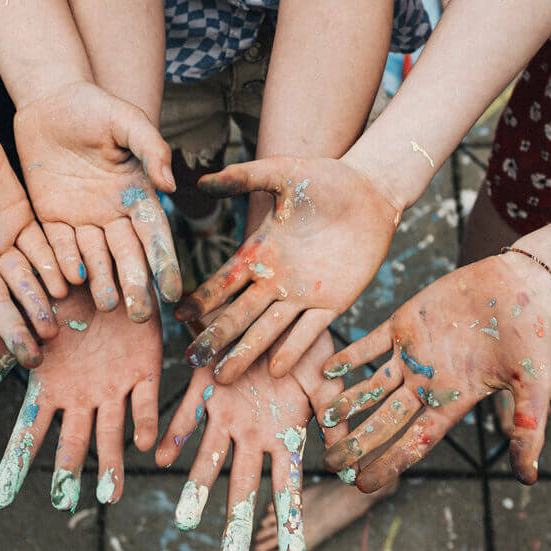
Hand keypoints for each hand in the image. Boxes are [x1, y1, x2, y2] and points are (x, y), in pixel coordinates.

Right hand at [0, 282, 161, 509]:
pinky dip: (143, 421)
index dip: (16, 461)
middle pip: (74, 439)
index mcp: (53, 387)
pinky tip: (142, 443)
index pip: (31, 430)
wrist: (110, 272)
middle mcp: (83, 394)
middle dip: (69, 470)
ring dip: (111, 461)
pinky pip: (144, 401)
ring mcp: (114, 386)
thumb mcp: (29, 321)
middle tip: (65, 503)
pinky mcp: (145, 371)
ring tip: (111, 495)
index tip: (2, 497)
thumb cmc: (65, 296)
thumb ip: (3, 354)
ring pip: (111, 431)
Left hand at [14, 81, 181, 313]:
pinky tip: (67, 283)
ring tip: (105, 304)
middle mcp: (114, 214)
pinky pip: (59, 246)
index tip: (172, 292)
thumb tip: (170, 184)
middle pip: (127, 256)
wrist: (49, 101)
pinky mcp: (53, 219)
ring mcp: (84, 219)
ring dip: (101, 282)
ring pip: (95, 258)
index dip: (164, 264)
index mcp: (139, 195)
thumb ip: (151, 147)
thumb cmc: (95, 106)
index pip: (155, 236)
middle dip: (134, 285)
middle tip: (139, 314)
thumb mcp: (127, 119)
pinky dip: (63, 264)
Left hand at [155, 333, 348, 550]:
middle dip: (237, 522)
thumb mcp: (328, 384)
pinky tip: (160, 456)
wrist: (275, 311)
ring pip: (209, 458)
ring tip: (184, 520)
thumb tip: (357, 468)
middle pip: (244, 484)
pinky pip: (186, 415)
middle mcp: (252, 432)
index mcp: (283, 435)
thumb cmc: (307, 347)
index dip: (290, 521)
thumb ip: (336, 421)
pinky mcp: (203, 387)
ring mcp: (225, 413)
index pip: (287, 486)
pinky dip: (174, 434)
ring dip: (197, 487)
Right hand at [175, 156, 397, 380]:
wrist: (371, 191)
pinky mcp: (334, 302)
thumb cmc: (326, 178)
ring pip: (269, 329)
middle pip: (239, 315)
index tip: (179, 318)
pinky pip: (310, 330)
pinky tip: (276, 369)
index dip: (202, 301)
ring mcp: (304, 294)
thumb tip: (201, 182)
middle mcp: (276, 279)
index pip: (224, 283)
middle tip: (193, 361)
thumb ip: (244, 177)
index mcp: (260, 252)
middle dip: (216, 337)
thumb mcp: (282, 174)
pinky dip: (294, 349)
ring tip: (223, 376)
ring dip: (246, 352)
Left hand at [319, 253, 550, 488]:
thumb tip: (529, 479)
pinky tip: (327, 368)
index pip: (415, 441)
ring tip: (321, 419)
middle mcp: (427, 382)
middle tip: (330, 464)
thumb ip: (527, 428)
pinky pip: (369, 344)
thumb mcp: (533, 386)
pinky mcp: (403, 324)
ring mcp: (412, 354)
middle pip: (385, 420)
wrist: (518, 285)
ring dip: (348, 401)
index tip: (364, 486)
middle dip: (358, 443)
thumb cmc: (530, 336)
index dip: (389, 463)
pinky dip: (349, 356)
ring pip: (372, 386)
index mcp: (453, 401)